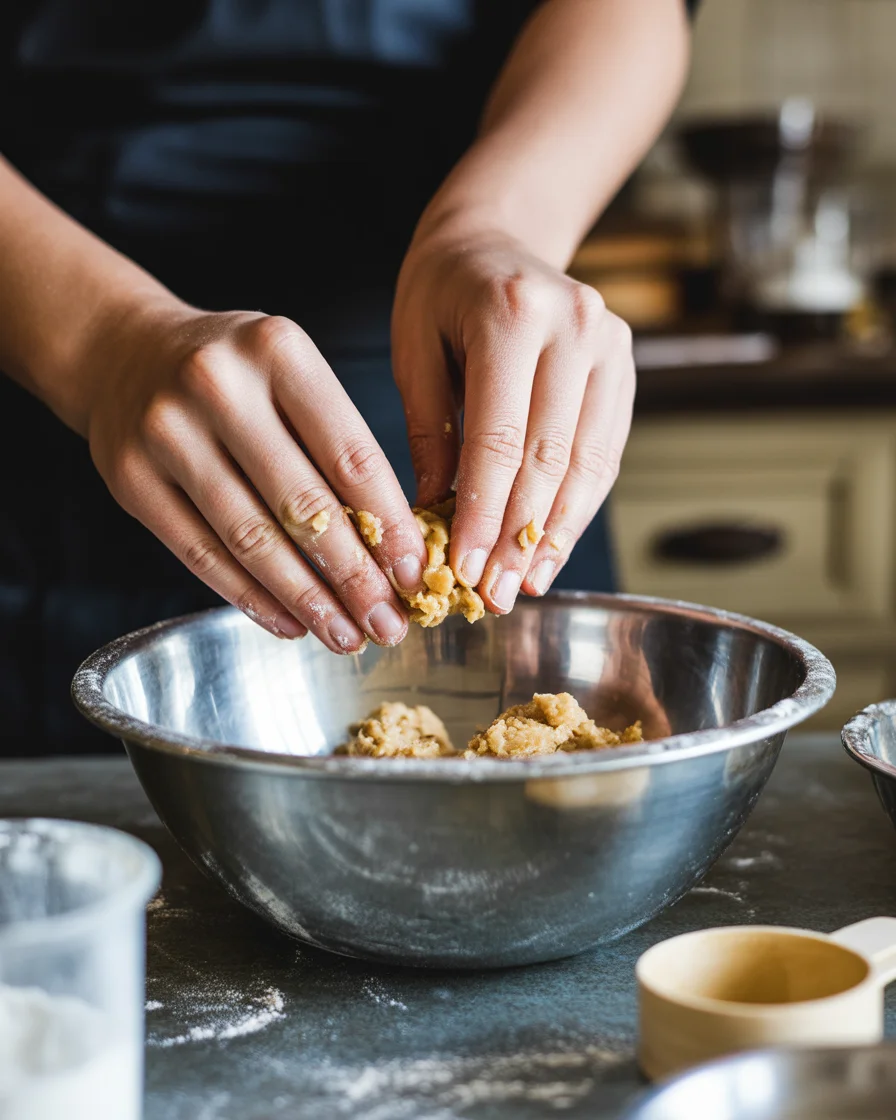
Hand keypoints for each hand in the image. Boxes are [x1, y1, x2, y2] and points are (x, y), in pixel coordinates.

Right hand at [83, 304, 426, 651]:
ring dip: (306, 599)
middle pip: (303, 505)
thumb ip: (337, 443)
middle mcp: (218, 386)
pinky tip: (290, 623)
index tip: (416, 574)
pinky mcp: (131, 479)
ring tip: (345, 635)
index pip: (351, 455)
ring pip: (251, 539)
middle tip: (387, 622)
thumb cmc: (233, 372)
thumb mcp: (292, 373)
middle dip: (354, 576)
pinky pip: (201, 555)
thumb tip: (395, 549)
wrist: (124, 353)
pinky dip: (252, 598)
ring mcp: (167, 433)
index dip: (389, 525)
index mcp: (277, 350)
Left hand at [392, 226, 634, 613]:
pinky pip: (605, 451)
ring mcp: (610, 342)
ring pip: (587, 463)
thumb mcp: (414, 352)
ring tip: (524, 584)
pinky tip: (551, 546)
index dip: (482, 515)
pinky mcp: (624, 365)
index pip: (499, 441)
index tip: (461, 571)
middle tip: (492, 593)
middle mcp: (574, 325)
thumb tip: (434, 520)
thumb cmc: (440, 294)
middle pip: (548, 459)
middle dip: (517, 537)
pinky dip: (579, 505)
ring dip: (556, 533)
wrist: (495, 236)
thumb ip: (428, 434)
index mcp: (511, 314)